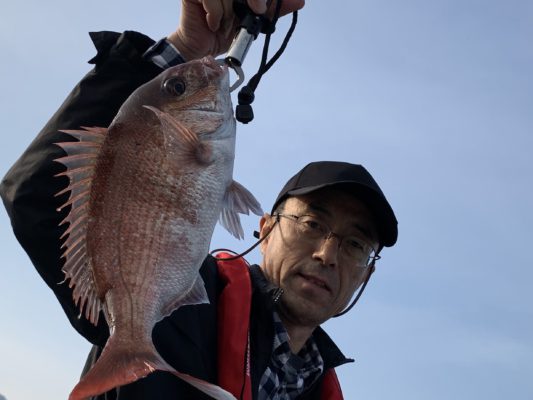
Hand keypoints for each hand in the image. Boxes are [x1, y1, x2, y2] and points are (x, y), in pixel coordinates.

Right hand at [167, 0, 304, 60]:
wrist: (199, 50)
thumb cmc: (223, 34)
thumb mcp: (252, 24)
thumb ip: (271, 11)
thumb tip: (299, 2)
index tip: (265, 6)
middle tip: (256, 10)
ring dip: (230, 12)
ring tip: (223, 25)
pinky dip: (215, 13)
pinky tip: (212, 24)